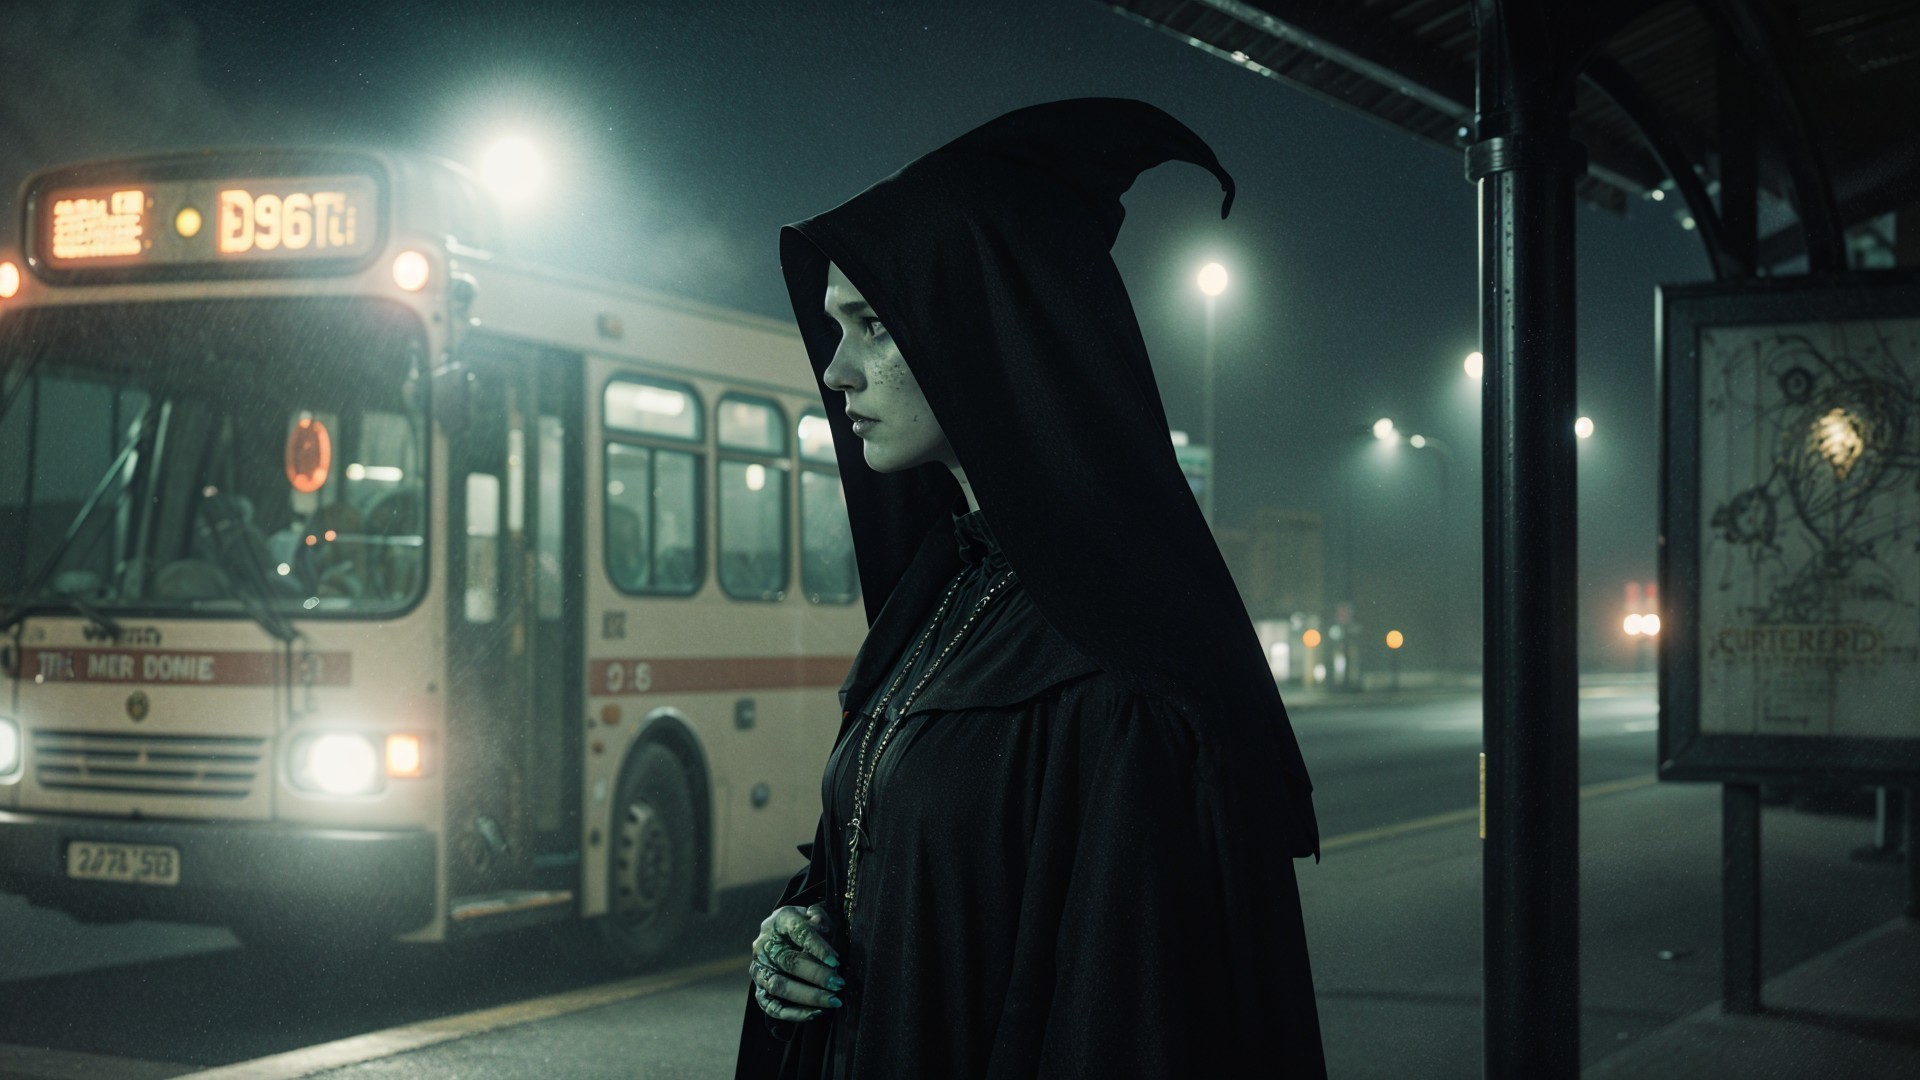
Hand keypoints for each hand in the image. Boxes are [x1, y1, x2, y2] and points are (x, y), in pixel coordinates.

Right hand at [749, 903, 845, 1021]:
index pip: (799, 932)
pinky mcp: (758, 988)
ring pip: (779, 986)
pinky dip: (793, 1013)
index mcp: (781, 920)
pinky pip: (771, 1006)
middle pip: (788, 962)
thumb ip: (820, 919)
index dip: (818, 947)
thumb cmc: (805, 925)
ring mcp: (759, 968)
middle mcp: (765, 944)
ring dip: (808, 996)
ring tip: (833, 1001)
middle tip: (839, 984)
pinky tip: (815, 1013)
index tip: (837, 961)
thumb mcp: (814, 914)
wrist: (780, 933)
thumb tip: (823, 929)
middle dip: (816, 975)